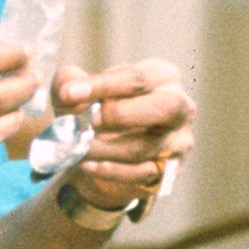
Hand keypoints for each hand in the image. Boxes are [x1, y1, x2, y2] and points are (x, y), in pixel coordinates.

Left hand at [51, 59, 196, 210]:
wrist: (105, 147)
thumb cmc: (97, 107)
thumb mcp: (80, 88)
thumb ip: (70, 81)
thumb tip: (68, 91)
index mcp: (162, 76)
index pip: (137, 78)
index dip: (102, 85)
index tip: (69, 93)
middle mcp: (180, 106)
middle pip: (166, 107)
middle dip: (121, 114)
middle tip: (89, 121)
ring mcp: (178, 141)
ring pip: (145, 146)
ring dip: (105, 148)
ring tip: (77, 147)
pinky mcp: (168, 169)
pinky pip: (140, 173)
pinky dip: (110, 170)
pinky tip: (87, 164)